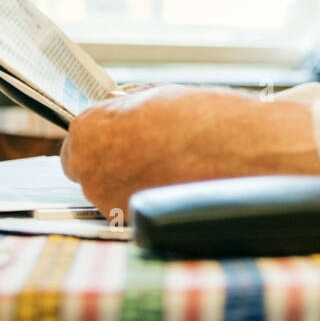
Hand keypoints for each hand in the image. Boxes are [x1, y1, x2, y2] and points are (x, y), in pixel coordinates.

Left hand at [60, 84, 319, 220]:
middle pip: (88, 168)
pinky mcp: (135, 225)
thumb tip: (116, 107)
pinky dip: (147, 200)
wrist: (242, 152)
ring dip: (129, 181)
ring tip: (169, 167)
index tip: (123, 135)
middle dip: (111, 160)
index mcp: (89, 130)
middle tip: (148, 151)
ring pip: (109, 191)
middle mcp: (90, 170)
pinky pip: (131, 209)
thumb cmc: (204, 118)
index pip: (77, 139)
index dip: (102, 136)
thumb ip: (126, 106)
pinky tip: (174, 185)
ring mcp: (111, 202)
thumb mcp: (157, 95)